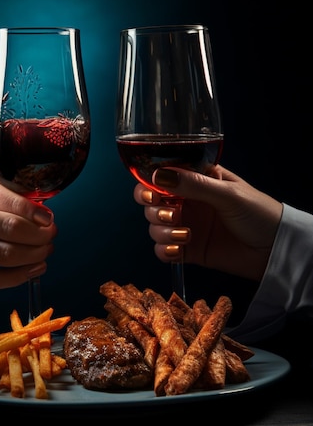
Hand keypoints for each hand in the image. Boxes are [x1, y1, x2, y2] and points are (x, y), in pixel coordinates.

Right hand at [133, 165, 282, 280]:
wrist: (275, 249)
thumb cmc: (259, 213)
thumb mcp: (228, 194)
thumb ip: (193, 184)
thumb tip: (159, 175)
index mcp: (196, 180)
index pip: (161, 176)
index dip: (149, 183)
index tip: (153, 192)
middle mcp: (187, 201)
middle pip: (151, 202)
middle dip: (154, 209)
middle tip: (173, 214)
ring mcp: (187, 225)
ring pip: (154, 226)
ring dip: (162, 231)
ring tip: (185, 234)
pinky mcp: (188, 249)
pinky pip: (163, 250)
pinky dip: (165, 250)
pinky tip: (180, 249)